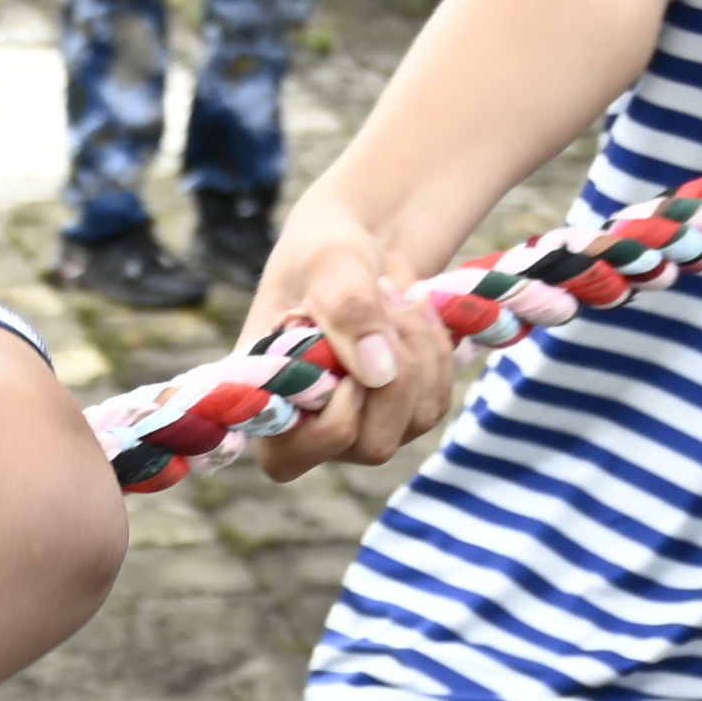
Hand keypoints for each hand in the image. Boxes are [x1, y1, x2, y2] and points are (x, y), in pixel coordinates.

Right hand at [237, 206, 459, 480]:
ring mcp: (359, 427)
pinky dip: (436, 351)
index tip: (341, 353)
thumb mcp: (328, 263)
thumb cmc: (323, 252)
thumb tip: (380, 373)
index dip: (330, 417)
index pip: (286, 458)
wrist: (355, 241)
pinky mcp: (400, 414)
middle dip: (394, 372)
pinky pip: (435, 401)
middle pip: (371, 446)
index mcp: (265, 402)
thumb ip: (347, 309)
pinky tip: (413, 309)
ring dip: (418, 350)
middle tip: (382, 300)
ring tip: (393, 295)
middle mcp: (308, 429)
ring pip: (414, 422)